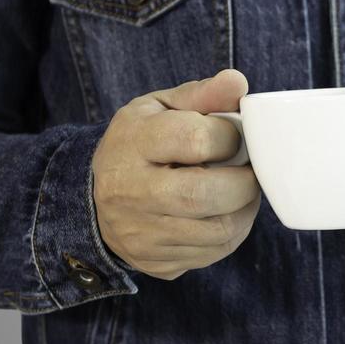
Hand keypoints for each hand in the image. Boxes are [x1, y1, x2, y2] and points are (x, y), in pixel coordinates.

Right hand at [91, 69, 260, 280]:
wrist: (94, 198)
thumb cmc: (140, 144)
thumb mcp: (159, 108)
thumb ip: (201, 94)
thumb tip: (238, 82)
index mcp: (133, 143)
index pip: (195, 139)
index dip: (229, 137)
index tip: (233, 137)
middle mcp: (130, 192)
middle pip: (204, 195)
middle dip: (244, 183)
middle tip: (249, 171)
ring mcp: (140, 233)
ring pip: (216, 232)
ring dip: (245, 211)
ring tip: (242, 192)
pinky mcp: (155, 261)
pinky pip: (211, 254)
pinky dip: (232, 235)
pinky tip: (226, 214)